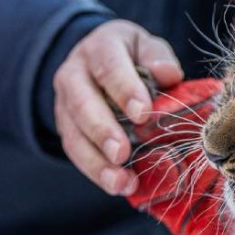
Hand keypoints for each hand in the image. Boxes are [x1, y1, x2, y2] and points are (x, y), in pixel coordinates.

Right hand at [53, 19, 182, 195]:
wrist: (101, 63)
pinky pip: (76, 153)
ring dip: (97, 162)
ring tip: (120, 182)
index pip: (108, 65)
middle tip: (122, 154)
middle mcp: (75, 74)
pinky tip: (117, 186)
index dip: (124, 89)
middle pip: (82, 102)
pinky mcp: (68, 129)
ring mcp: (66, 104)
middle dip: (102, 130)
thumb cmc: (135, 59)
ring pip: (74, 134)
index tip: (142, 114)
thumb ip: (158, 58)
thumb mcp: (148, 48)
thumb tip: (167, 73)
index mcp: (100, 47)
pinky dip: (96, 172)